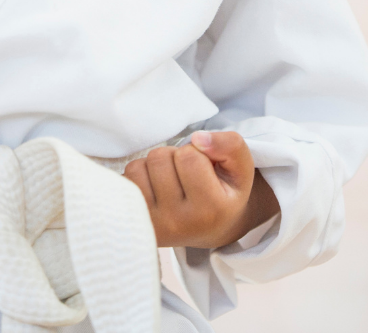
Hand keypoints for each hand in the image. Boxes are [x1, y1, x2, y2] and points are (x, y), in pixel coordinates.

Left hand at [123, 130, 279, 248]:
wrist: (209, 229)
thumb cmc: (223, 192)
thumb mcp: (240, 170)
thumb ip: (231, 145)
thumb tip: (198, 138)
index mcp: (212, 211)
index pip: (189, 156)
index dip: (197, 153)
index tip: (206, 170)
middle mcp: (180, 222)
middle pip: (160, 158)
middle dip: (173, 157)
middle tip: (187, 176)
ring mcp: (154, 224)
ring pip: (140, 166)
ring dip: (155, 166)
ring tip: (172, 183)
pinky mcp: (136, 219)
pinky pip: (128, 176)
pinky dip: (140, 174)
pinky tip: (157, 190)